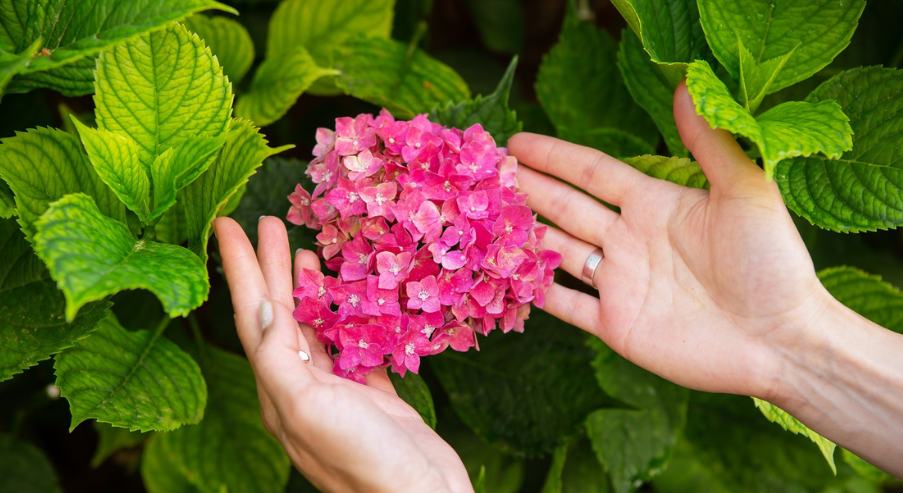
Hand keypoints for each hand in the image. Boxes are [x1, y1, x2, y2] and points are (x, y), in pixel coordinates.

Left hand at [213, 216, 471, 492]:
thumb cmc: (363, 459)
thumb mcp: (309, 408)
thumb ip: (280, 360)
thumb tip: (262, 310)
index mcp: (278, 391)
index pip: (252, 317)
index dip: (240, 269)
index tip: (226, 223)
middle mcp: (301, 389)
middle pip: (281, 316)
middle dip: (272, 267)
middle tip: (268, 220)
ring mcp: (339, 394)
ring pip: (316, 330)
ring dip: (308, 290)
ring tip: (305, 251)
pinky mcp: (374, 398)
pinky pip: (356, 347)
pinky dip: (350, 319)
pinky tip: (353, 300)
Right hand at [509, 82, 834, 399]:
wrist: (781, 339)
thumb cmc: (771, 263)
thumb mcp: (744, 192)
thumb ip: (708, 142)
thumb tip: (686, 84)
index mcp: (654, 205)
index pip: (592, 173)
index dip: (554, 156)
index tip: (517, 141)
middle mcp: (630, 240)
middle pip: (566, 207)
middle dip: (528, 189)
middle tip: (488, 173)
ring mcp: (620, 283)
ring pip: (558, 251)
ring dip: (524, 234)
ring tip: (486, 217)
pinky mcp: (617, 324)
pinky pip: (566, 305)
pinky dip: (536, 292)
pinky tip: (506, 277)